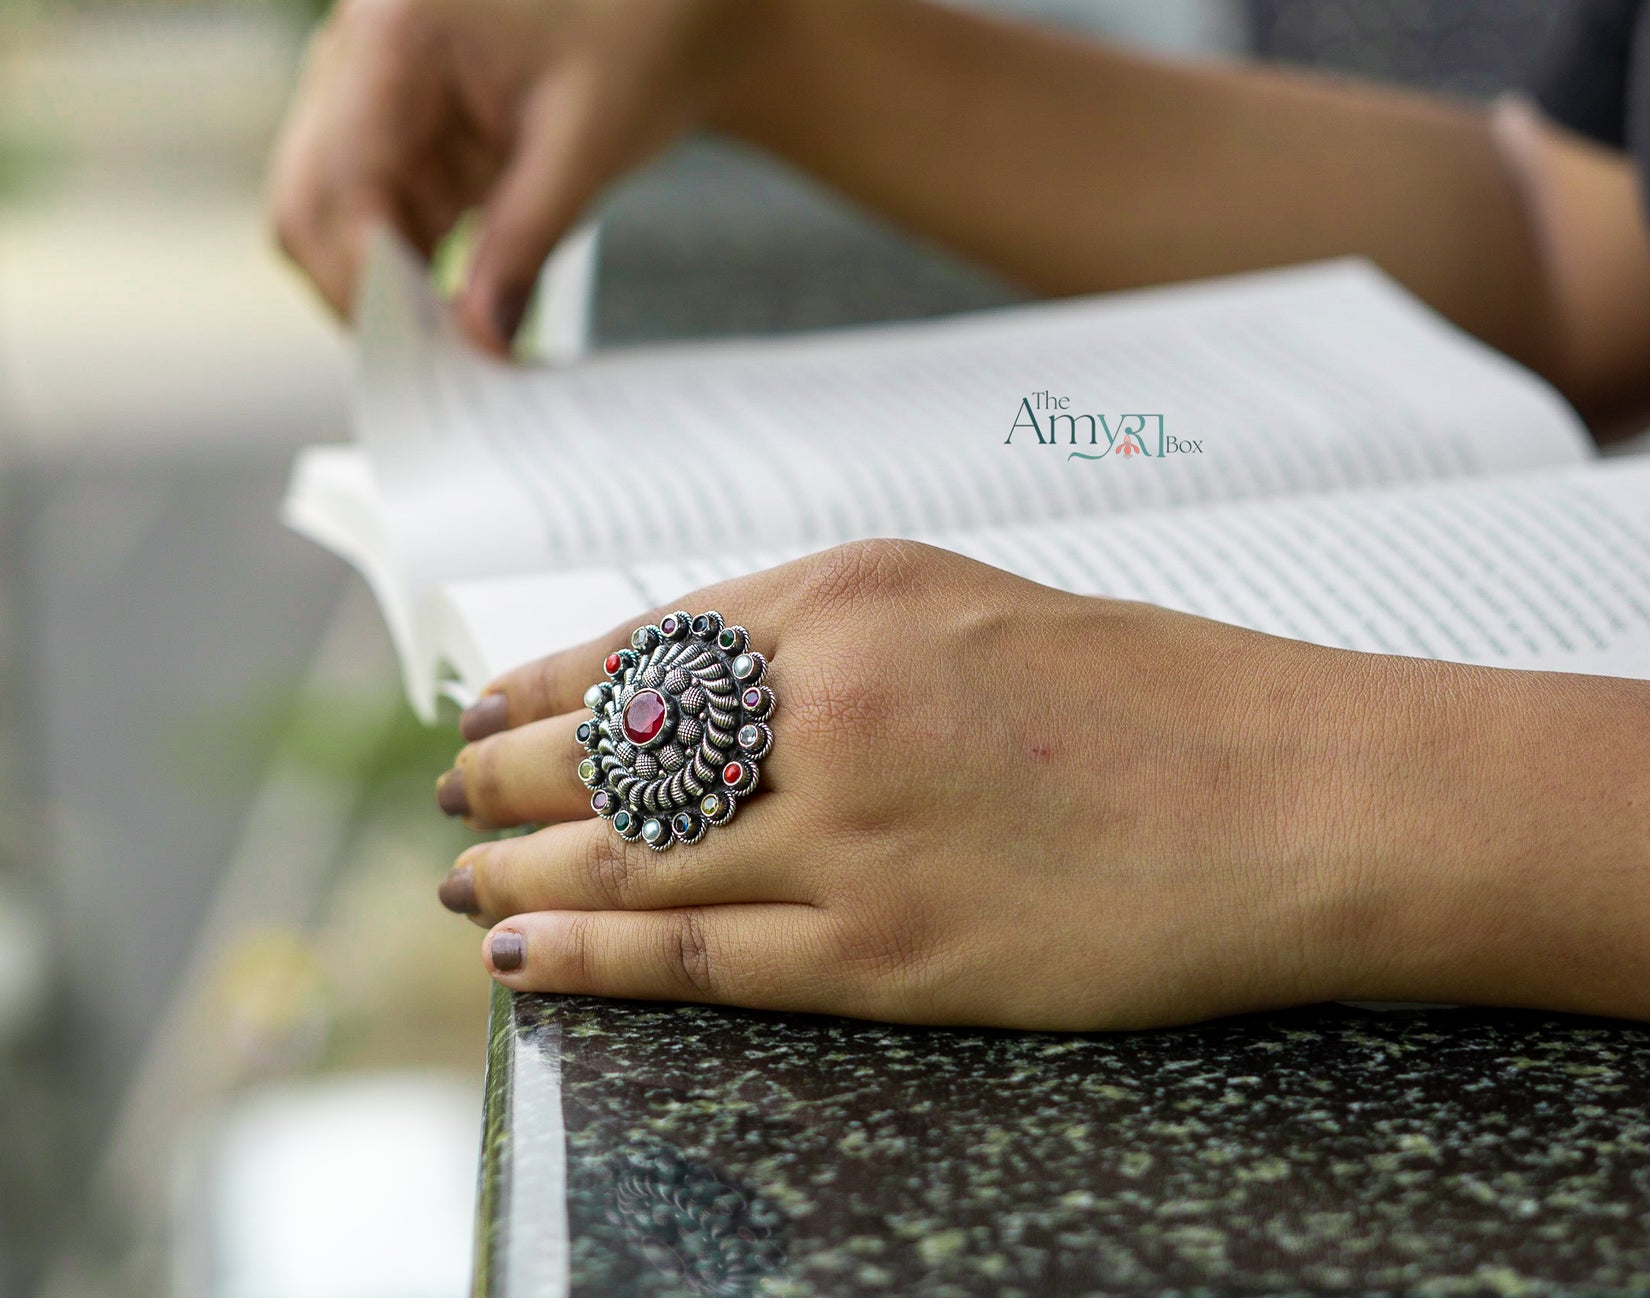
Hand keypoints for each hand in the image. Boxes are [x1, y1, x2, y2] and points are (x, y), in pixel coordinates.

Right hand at [269, 0, 755, 351]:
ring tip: (458, 343)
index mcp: (399, 29)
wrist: (675, 9)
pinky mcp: (391, 123)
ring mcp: (365, 84)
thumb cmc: (644, 40)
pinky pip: (371, 212)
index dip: (367, 280)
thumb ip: (522, 246)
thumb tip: (476, 342)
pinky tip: (460, 306)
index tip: (418, 353)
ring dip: (385, 285)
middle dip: (360, 292)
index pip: (339, 179)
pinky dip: (407, 265)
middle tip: (430, 366)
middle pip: (309, 200)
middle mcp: (358, 47)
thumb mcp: (588, 147)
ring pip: (330, 216)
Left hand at [431, 540, 1481, 1029]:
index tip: (486, 712)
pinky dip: (589, 961)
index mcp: (845, 596)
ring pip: (627, 859)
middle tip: (455, 801)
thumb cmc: (1150, 694)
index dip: (541, 688)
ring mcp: (847, 833)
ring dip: (524, 874)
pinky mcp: (885, 951)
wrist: (1298, 794)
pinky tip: (522, 964)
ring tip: (465, 886)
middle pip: (609, 752)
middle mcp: (824, 704)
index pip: (638, 649)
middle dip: (507, 778)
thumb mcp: (969, 608)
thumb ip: (822, 637)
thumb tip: (683, 685)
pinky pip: (692, 959)